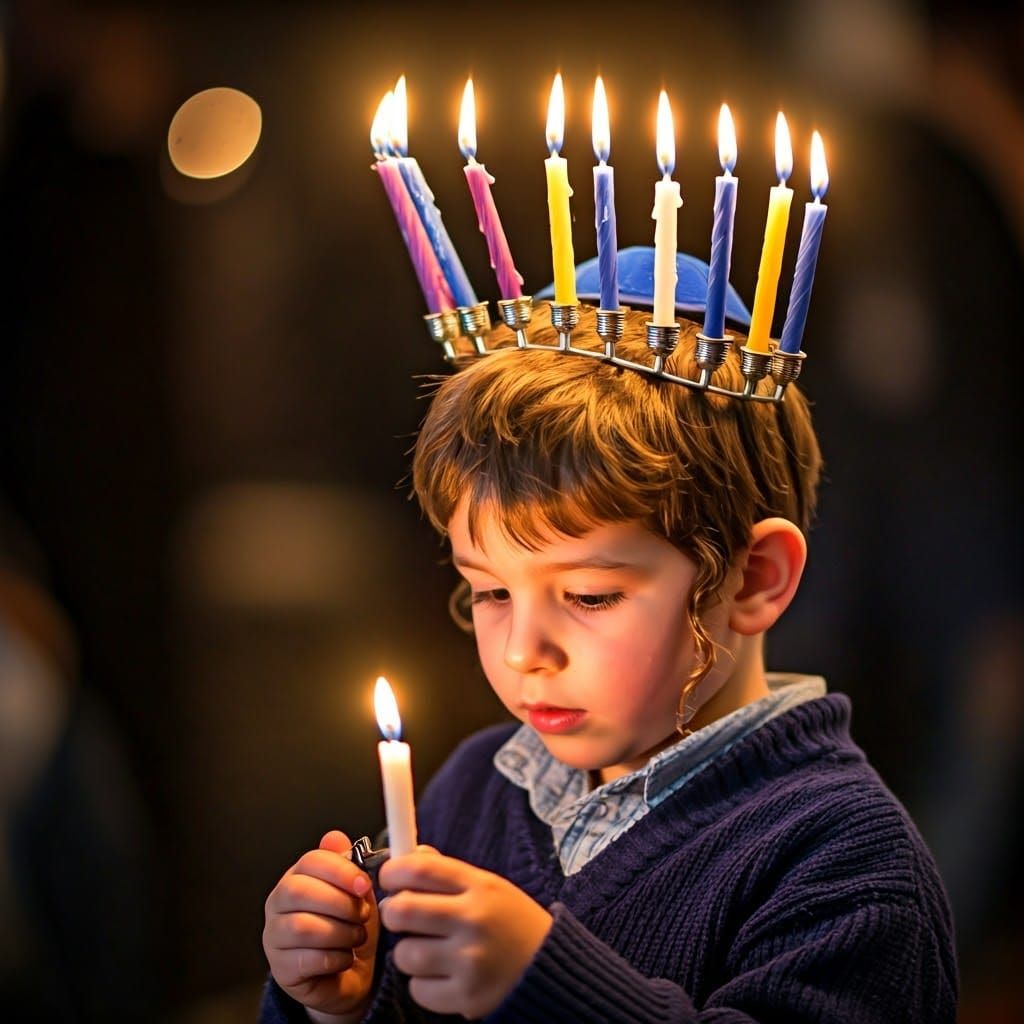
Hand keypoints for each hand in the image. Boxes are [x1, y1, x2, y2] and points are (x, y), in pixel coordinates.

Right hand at [263, 830, 378, 1020]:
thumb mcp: (356, 893)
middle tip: (363, 915)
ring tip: (357, 937)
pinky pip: (308, 960)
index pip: (310, 861)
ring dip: (341, 932)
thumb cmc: (350, 927)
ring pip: (303, 927)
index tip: (364, 884)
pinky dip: (336, 958)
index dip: (340, 870)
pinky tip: (346, 958)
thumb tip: (335, 837)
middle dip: (340, 903)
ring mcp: (275, 937)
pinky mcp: (281, 970)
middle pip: (299, 891)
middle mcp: (278, 903)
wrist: (349, 975)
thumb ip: (348, 865)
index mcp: (297, 877)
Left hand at [379, 848, 551, 1017]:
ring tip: (429, 949)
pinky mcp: (467, 997)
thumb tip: (410, 856)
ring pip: (405, 954)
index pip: (421, 869)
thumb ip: (448, 872)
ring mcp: (470, 960)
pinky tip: (443, 974)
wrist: (551, 968)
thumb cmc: (513, 922)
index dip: (393, 871)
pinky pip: (418, 990)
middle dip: (392, 912)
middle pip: (403, 910)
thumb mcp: (489, 886)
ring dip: (408, 952)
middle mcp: (474, 920)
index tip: (388, 877)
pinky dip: (422, 984)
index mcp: (480, 886)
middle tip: (400, 915)